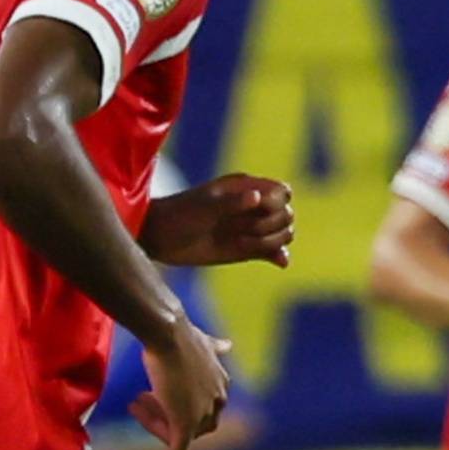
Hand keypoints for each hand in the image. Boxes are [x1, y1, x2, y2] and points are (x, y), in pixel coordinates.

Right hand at [128, 318, 232, 449]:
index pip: (204, 409)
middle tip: (140, 400)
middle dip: (167, 416)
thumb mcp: (204, 342)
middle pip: (194, 424)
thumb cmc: (180, 336)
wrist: (168, 335)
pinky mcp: (185, 424)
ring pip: (180, 433)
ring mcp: (202, 414)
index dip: (178, 405)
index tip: (153, 393)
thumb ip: (216, 348)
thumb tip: (228, 345)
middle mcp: (218, 402)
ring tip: (134, 405)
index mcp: (222, 386)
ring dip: (157, 424)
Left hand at [145, 173, 294, 268]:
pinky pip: (274, 252)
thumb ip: (231, 203)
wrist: (161, 239)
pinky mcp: (247, 249)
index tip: (255, 210)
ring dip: (271, 242)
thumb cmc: (179, 215)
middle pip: (287, 214)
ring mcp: (251, 228)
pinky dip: (279, 256)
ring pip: (284, 234)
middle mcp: (253, 207)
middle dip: (272, 225)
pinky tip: (278, 262)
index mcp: (245, 187)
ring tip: (241, 244)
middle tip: (242, 231)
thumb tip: (257, 198)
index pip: (282, 191)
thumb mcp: (203, 207)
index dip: (276, 203)